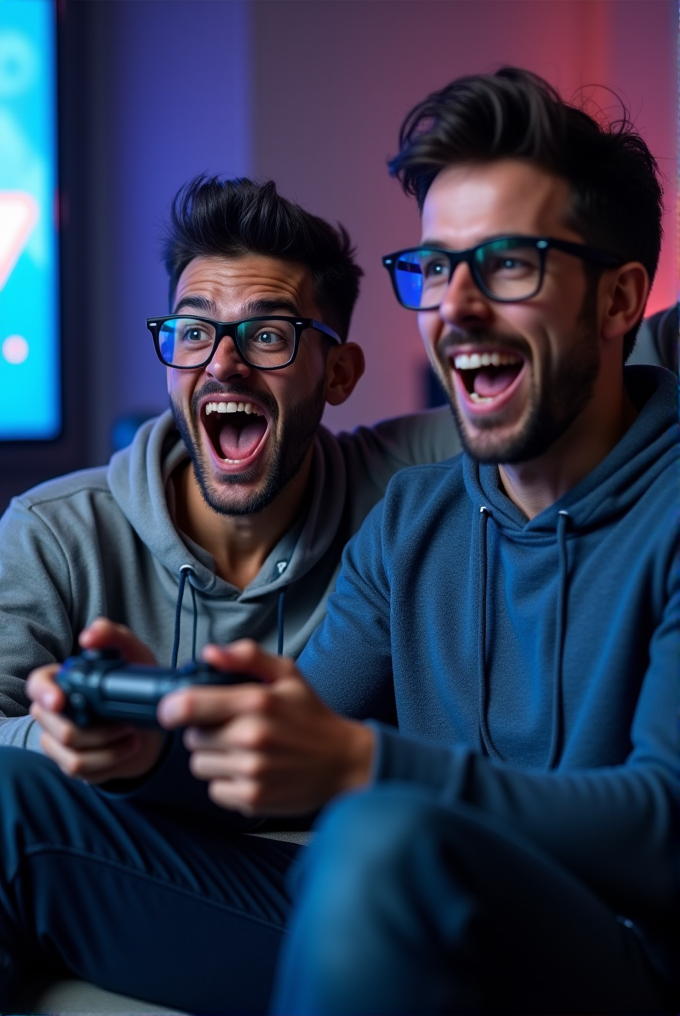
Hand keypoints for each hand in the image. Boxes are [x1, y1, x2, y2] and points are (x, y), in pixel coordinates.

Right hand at [27, 617, 165, 783]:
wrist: (154, 724)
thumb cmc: (136, 685)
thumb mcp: (134, 654)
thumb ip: (112, 635)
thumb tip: (88, 637)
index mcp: (63, 682)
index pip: (37, 685)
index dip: (44, 693)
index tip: (61, 701)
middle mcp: (55, 712)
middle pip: (53, 725)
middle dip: (94, 727)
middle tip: (124, 720)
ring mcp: (61, 740)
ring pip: (68, 752)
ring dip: (106, 746)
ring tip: (131, 733)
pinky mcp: (73, 762)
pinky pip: (80, 768)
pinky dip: (109, 759)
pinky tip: (128, 746)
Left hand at [157, 640, 374, 815]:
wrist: (344, 762)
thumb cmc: (311, 715)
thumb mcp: (287, 674)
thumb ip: (247, 657)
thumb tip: (209, 653)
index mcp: (256, 701)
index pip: (189, 705)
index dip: (172, 708)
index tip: (172, 711)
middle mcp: (251, 737)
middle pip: (192, 738)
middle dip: (206, 732)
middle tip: (233, 729)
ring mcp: (252, 771)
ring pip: (200, 765)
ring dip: (214, 758)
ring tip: (243, 751)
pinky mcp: (253, 799)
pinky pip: (215, 790)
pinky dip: (227, 783)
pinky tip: (251, 772)